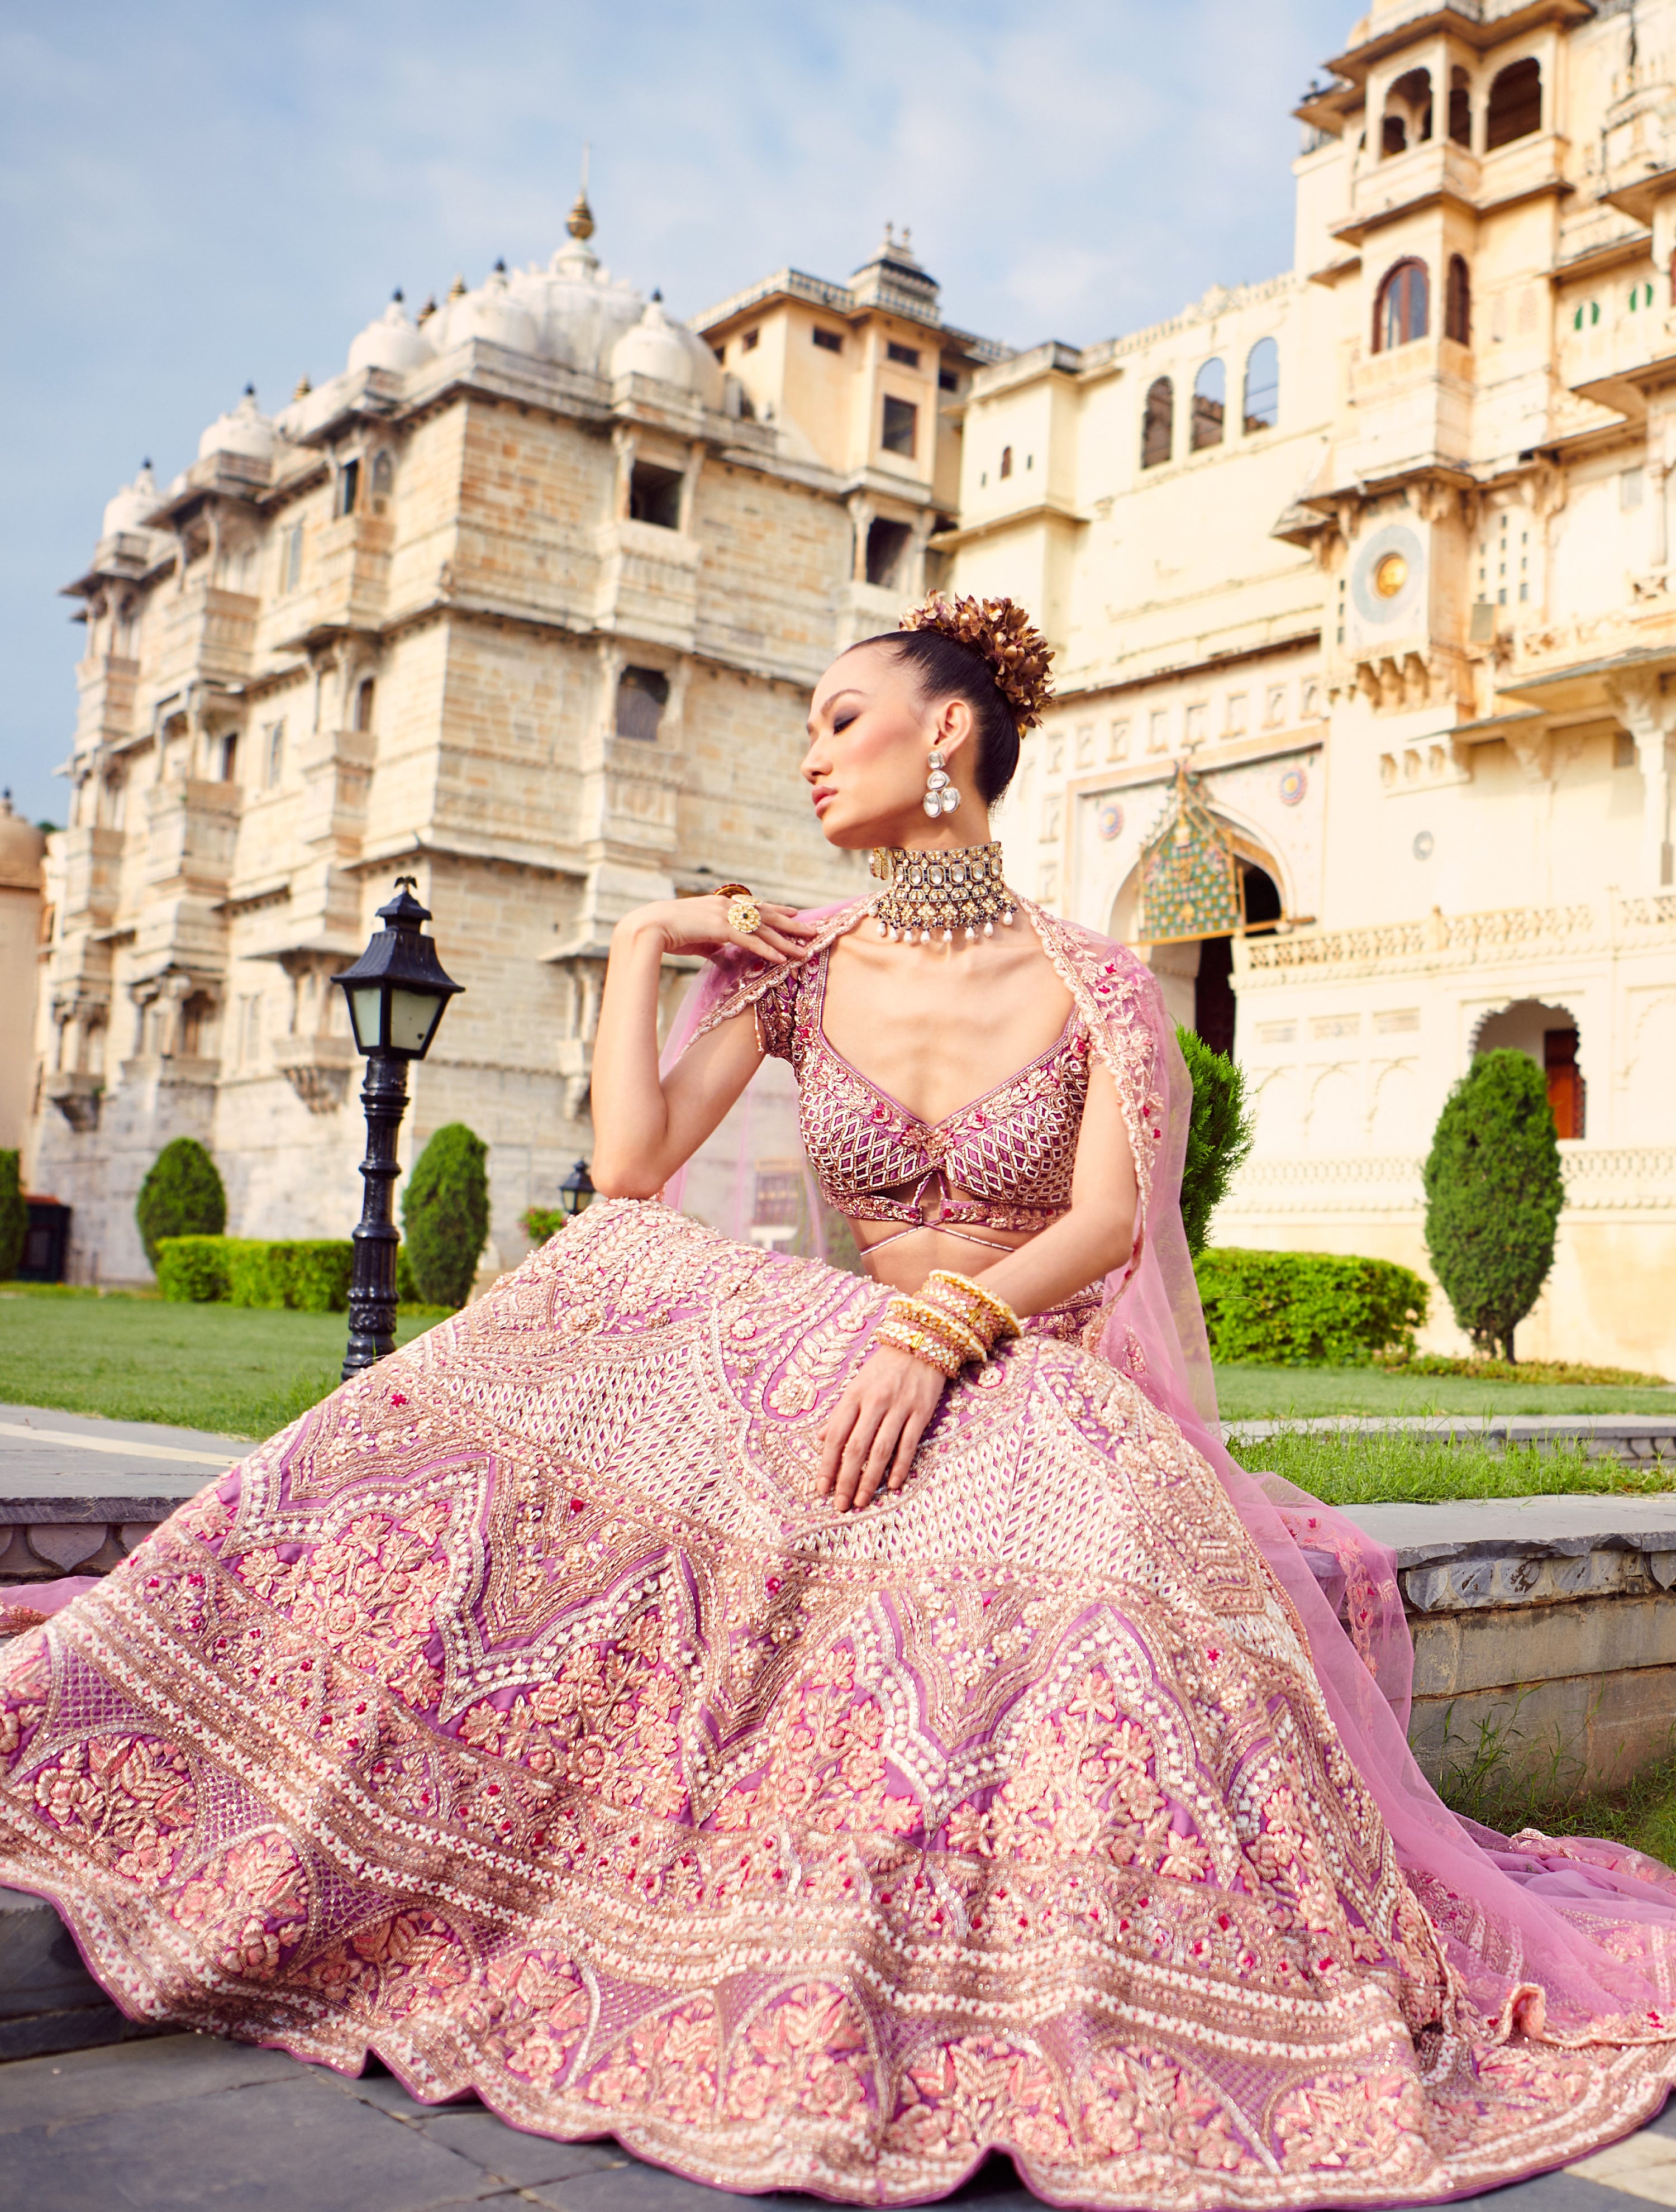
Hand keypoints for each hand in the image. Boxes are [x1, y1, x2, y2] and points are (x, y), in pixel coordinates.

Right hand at [618, 896, 816, 965]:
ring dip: (786, 940)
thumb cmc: (670, 933)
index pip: (757, 907)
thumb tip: (725, 960)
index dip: (778, 911)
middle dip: (792, 924)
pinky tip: (782, 959)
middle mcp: (727, 907)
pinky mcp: (720, 929)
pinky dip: (767, 950)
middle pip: (768, 915)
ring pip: (763, 929)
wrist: (650, 926)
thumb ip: (716, 948)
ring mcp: (725, 916)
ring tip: (805, 950)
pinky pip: (749, 941)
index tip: (795, 913)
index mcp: (723, 906)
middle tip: (814, 930)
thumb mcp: (699, 940)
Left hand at [818, 1344, 947, 1512]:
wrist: (921, 1342)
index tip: (821, 1488)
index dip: (826, 1464)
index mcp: (854, 1396)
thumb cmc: (884, 1367)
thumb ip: (839, 1413)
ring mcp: (899, 1407)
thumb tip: (819, 1438)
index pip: (835, 1435)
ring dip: (870, 1479)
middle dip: (846, 1479)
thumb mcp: (856, 1384)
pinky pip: (909, 1444)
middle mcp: (875, 1402)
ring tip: (861, 1500)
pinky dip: (900, 1466)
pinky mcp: (922, 1411)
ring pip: (881, 1450)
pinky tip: (892, 1485)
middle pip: (856, 1447)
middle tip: (840, 1504)